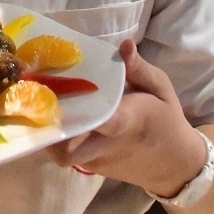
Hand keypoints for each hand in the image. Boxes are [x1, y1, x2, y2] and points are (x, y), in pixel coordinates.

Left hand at [46, 38, 203, 196]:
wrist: (175, 164)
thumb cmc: (166, 119)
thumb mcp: (160, 88)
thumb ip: (139, 68)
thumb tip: (123, 44)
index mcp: (127, 122)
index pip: (101, 120)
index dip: (78, 108)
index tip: (57, 87)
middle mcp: (108, 146)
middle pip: (68, 149)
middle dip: (49, 128)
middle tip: (37, 97)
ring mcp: (98, 162)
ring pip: (62, 154)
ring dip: (50, 132)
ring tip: (41, 104)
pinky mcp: (93, 169)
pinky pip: (68, 155)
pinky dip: (60, 138)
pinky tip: (56, 116)